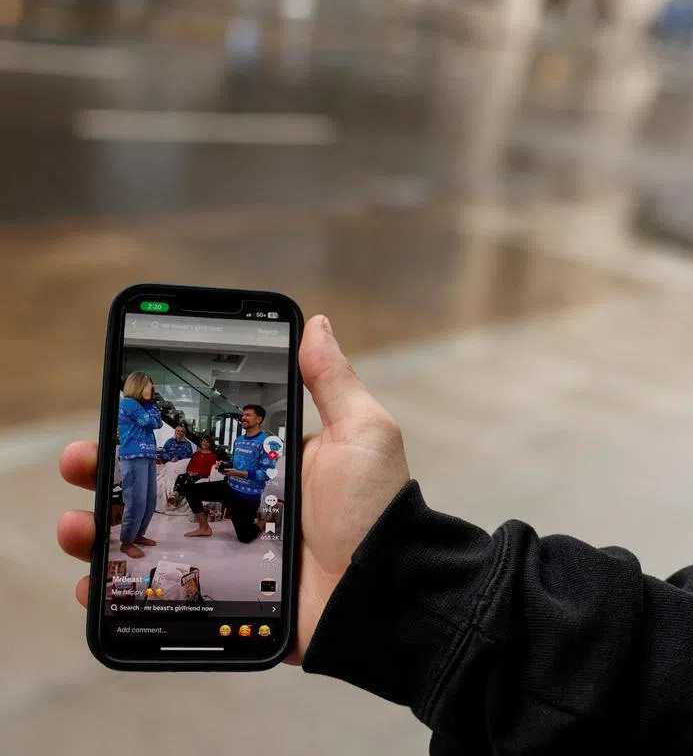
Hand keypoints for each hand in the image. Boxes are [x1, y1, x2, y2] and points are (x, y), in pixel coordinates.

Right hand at [57, 315, 411, 663]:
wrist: (388, 594)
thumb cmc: (377, 509)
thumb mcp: (362, 434)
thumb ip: (332, 382)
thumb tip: (314, 324)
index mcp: (272, 464)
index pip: (201, 439)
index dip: (157, 428)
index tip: (118, 411)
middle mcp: (246, 505)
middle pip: (163, 485)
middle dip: (113, 471)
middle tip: (82, 460)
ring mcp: (232, 552)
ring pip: (151, 537)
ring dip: (102, 529)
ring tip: (76, 525)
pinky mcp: (227, 596)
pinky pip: (164, 593)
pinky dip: (121, 594)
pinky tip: (95, 586)